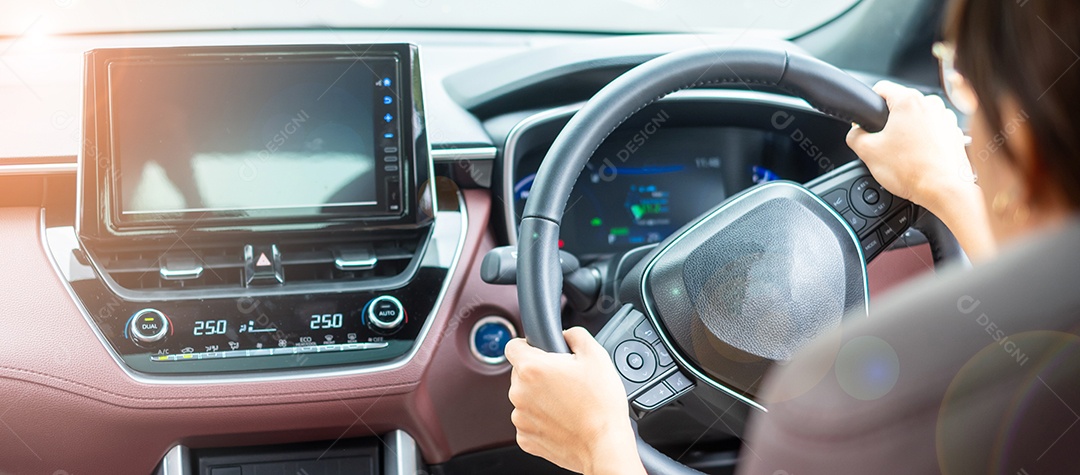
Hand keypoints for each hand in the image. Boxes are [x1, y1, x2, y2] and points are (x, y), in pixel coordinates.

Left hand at [505, 327, 644, 474]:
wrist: (604, 445)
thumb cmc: (601, 404)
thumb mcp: (596, 355)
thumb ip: (575, 335)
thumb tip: (566, 334)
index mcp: (531, 368)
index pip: (513, 346)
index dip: (528, 345)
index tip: (540, 352)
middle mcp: (519, 393)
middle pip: (521, 374)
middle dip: (540, 374)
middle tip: (565, 381)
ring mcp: (520, 418)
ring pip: (525, 398)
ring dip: (540, 398)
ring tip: (567, 403)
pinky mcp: (525, 439)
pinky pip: (529, 421)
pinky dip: (542, 420)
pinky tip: (562, 420)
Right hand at [847, 80, 973, 212]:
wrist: (944, 190)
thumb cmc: (912, 170)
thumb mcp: (867, 152)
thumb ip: (854, 135)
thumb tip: (856, 132)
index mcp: (909, 101)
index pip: (881, 88)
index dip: (869, 104)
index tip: (868, 119)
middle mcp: (931, 104)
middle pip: (900, 104)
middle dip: (890, 122)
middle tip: (884, 145)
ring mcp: (946, 118)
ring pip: (917, 118)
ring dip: (908, 131)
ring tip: (904, 154)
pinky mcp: (955, 133)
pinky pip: (933, 130)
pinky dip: (924, 140)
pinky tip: (919, 158)